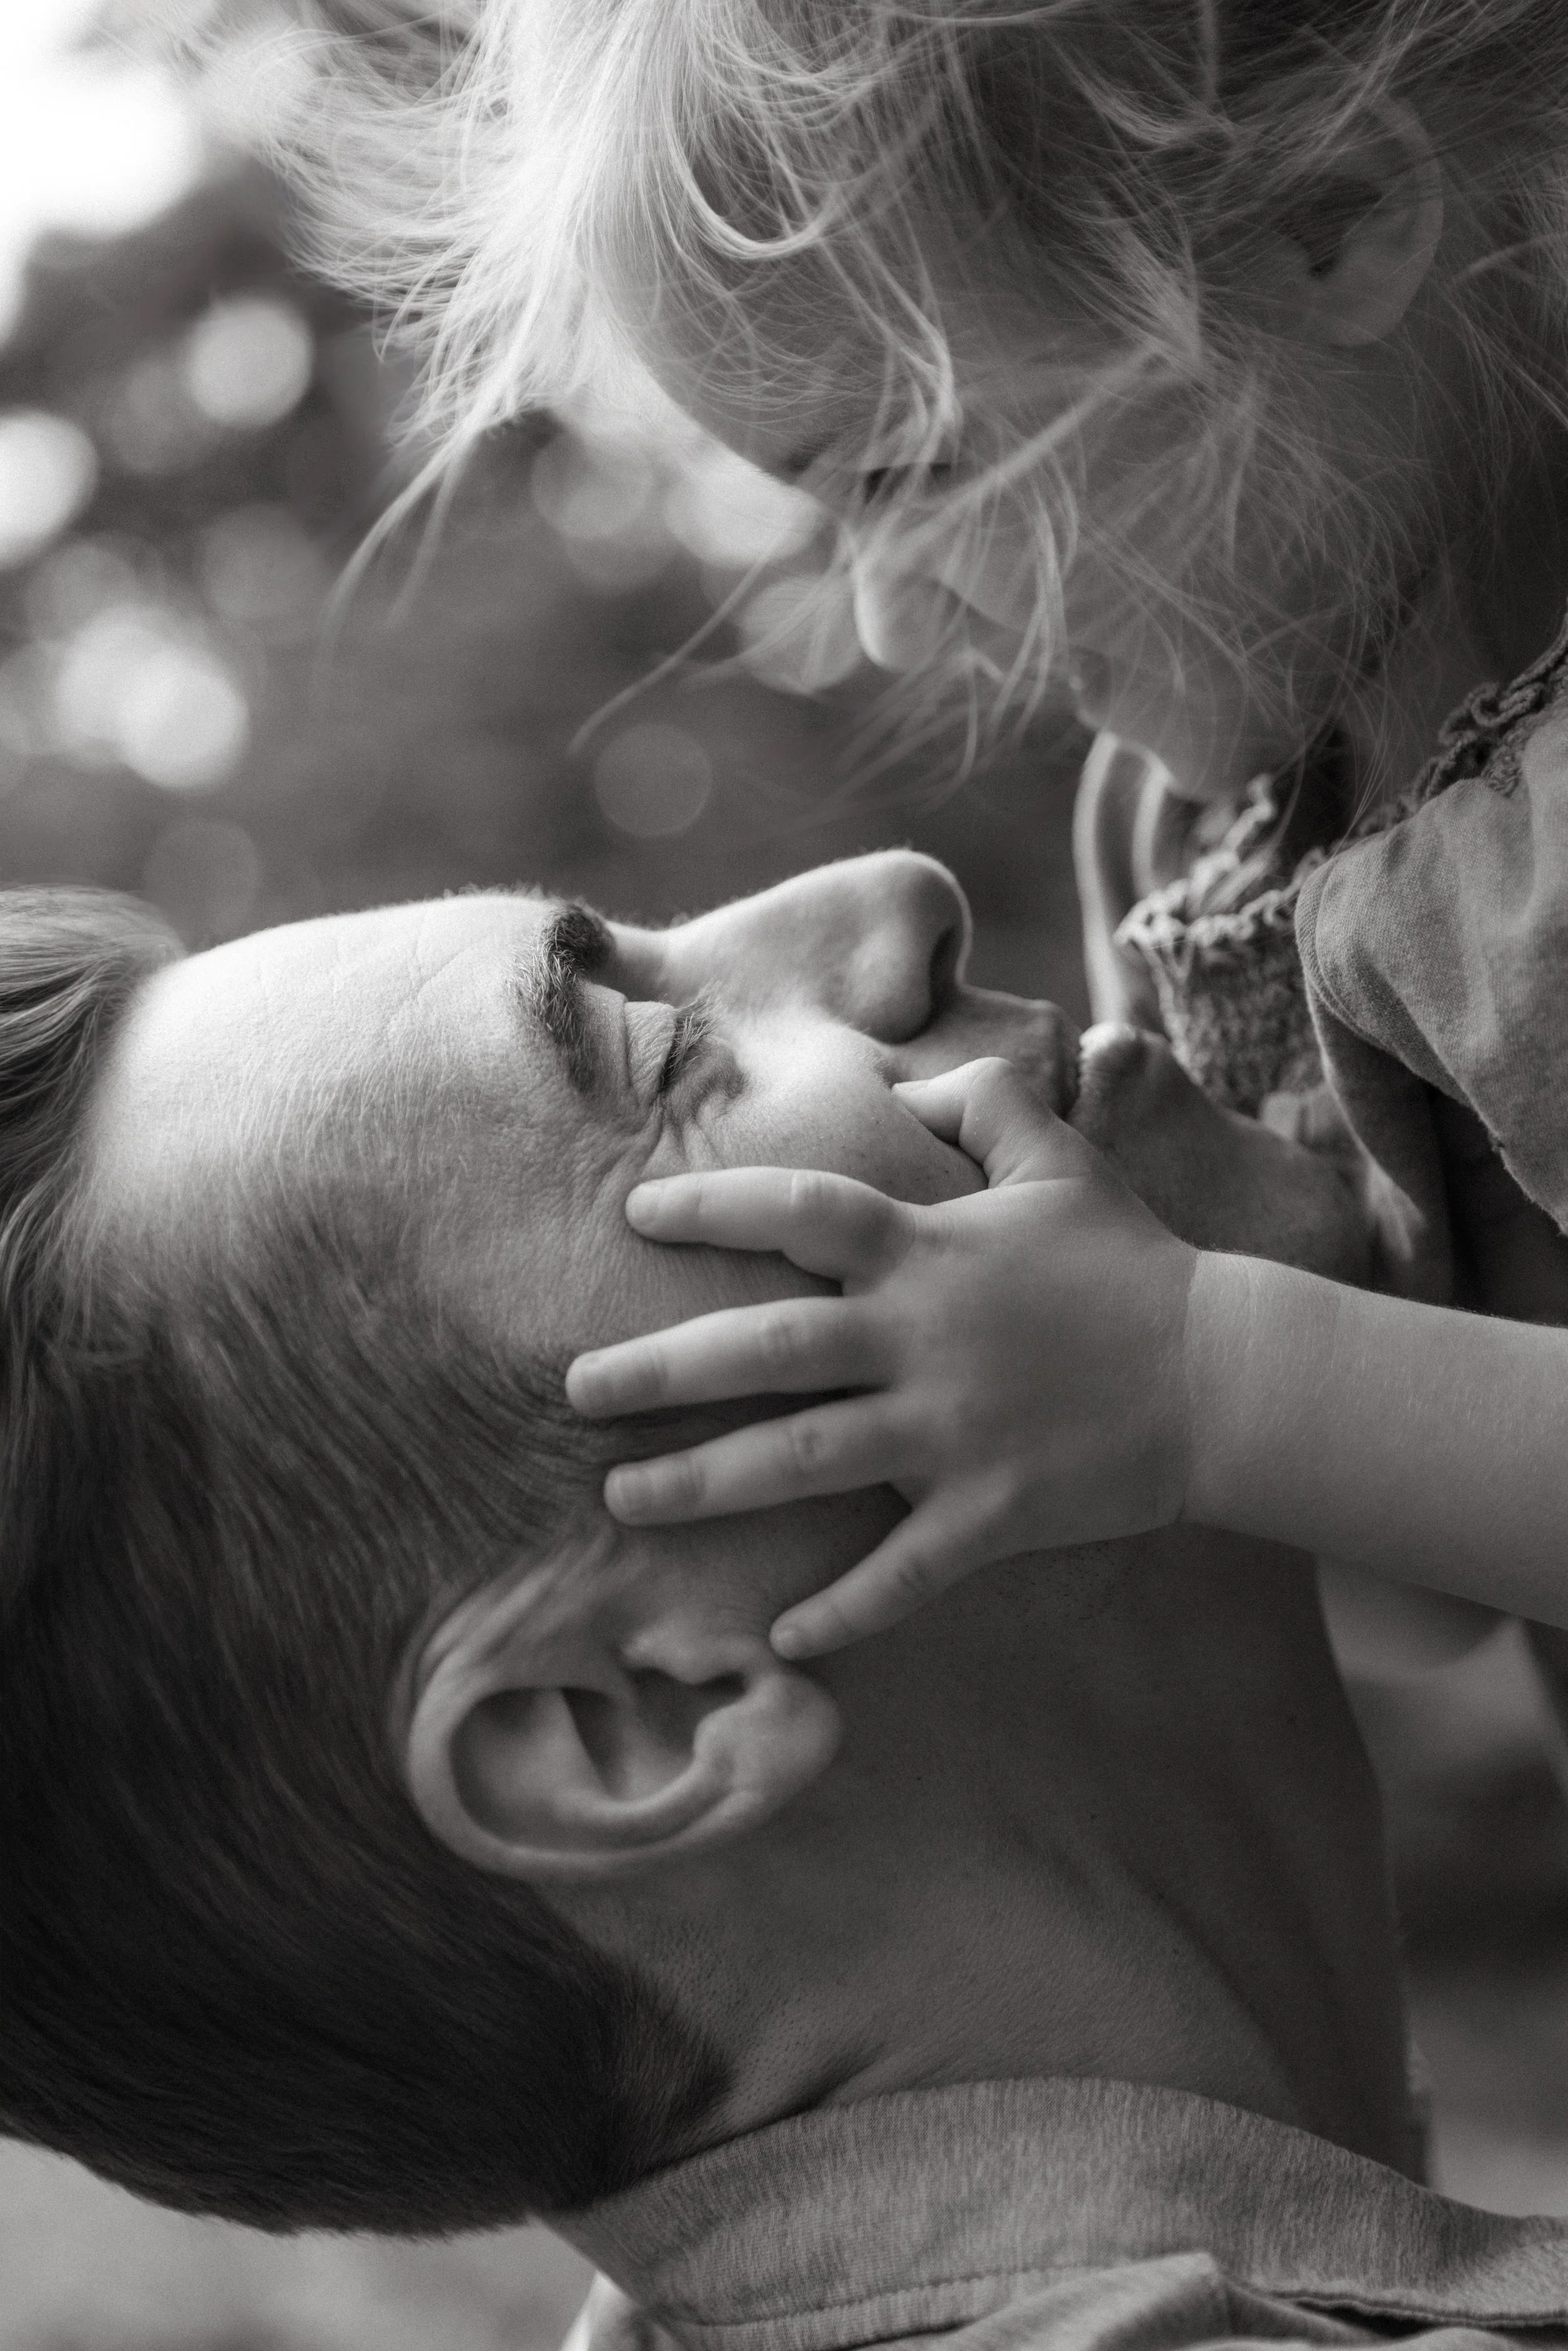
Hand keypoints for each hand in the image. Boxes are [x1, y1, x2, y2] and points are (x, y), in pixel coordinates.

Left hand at [566, 1058, 1198, 1656]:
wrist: (1224, 1373)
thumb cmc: (1131, 1262)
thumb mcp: (1061, 1159)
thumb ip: (983, 1101)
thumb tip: (909, 1078)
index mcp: (930, 1252)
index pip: (800, 1214)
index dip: (714, 1205)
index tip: (636, 1216)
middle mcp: (923, 1340)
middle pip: (768, 1349)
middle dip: (661, 1370)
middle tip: (574, 1392)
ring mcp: (953, 1433)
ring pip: (803, 1462)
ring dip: (705, 1483)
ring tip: (624, 1499)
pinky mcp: (990, 1513)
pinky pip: (902, 1572)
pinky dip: (842, 1610)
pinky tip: (778, 1639)